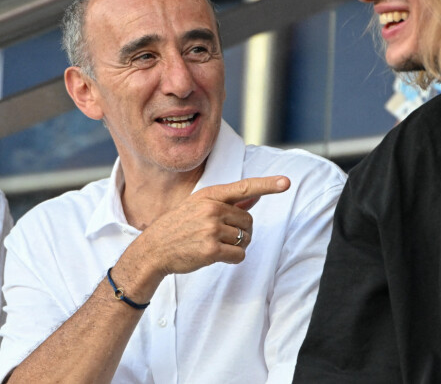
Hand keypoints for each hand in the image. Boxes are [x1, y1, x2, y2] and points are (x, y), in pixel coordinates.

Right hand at [128, 176, 289, 282]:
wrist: (154, 248)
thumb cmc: (178, 226)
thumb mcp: (199, 207)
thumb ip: (229, 202)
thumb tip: (256, 195)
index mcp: (209, 195)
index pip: (244, 187)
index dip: (267, 185)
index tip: (286, 182)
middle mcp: (212, 209)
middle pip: (248, 220)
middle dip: (241, 230)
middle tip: (221, 235)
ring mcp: (211, 229)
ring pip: (245, 238)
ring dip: (237, 245)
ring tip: (216, 244)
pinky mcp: (212, 249)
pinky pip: (239, 254)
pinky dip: (233, 257)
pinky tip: (216, 256)